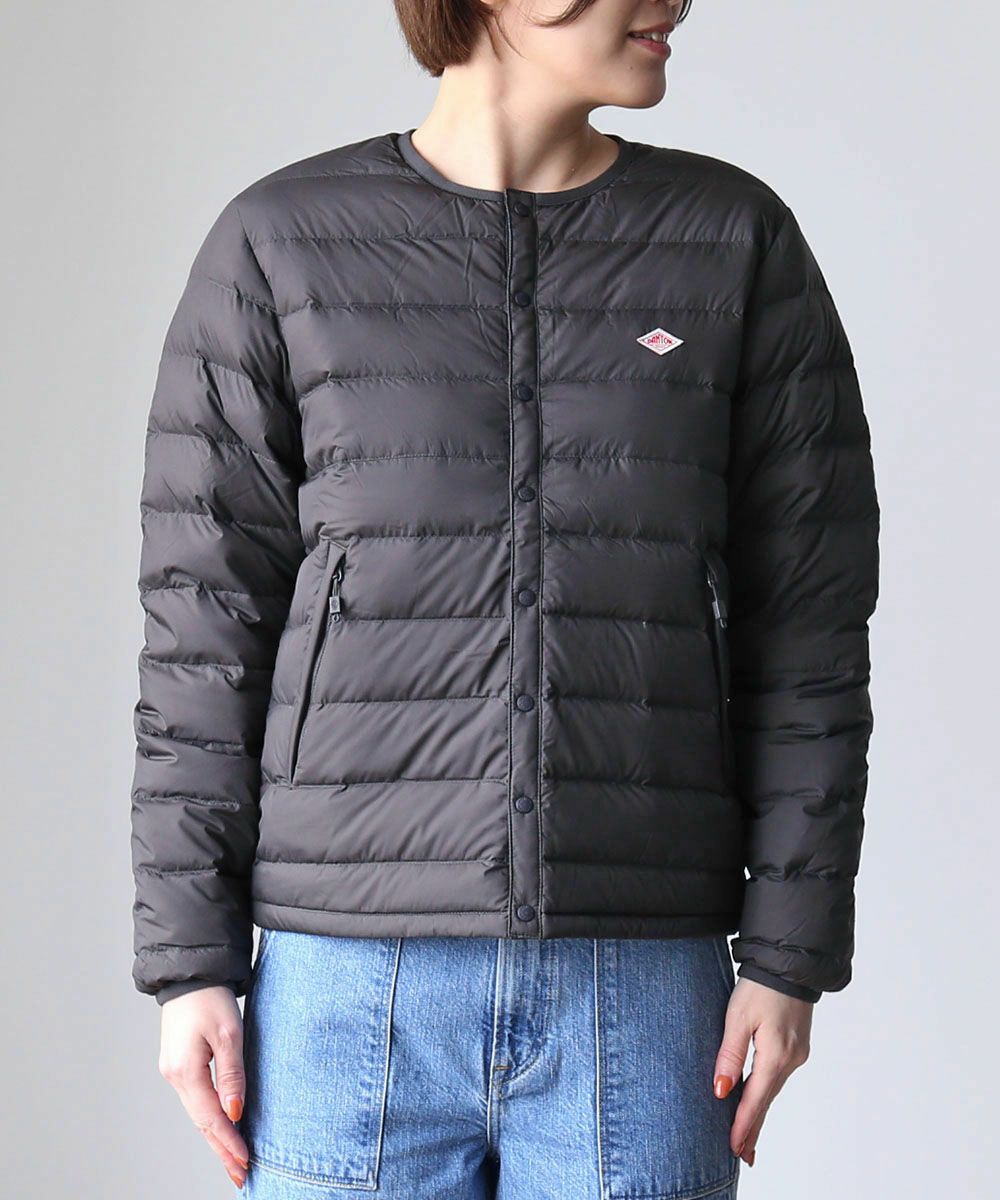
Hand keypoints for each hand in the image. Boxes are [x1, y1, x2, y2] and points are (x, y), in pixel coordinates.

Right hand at [158, 986, 249, 1188]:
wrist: (191, 974)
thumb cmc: (212, 998)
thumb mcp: (229, 1033)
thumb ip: (233, 1074)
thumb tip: (235, 1111)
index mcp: (185, 1070)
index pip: (210, 1117)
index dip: (229, 1141)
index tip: (246, 1160)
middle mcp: (175, 1076)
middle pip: (201, 1122)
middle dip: (222, 1149)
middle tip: (242, 1174)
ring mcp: (174, 1072)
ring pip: (198, 1114)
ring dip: (216, 1137)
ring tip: (234, 1160)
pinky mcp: (179, 1065)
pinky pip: (196, 1100)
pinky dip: (210, 1119)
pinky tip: (222, 1128)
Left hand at [711, 978, 812, 1168]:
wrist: (790, 963)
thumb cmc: (761, 986)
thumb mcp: (738, 1016)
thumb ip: (730, 1054)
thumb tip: (720, 1090)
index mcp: (776, 1055)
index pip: (755, 1100)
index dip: (743, 1126)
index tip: (735, 1149)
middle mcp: (791, 1059)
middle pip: (766, 1100)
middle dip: (753, 1127)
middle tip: (742, 1155)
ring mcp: (796, 1053)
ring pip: (772, 1088)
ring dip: (758, 1110)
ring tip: (745, 1136)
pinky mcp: (796, 1045)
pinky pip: (777, 1075)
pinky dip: (766, 1092)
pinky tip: (757, 1100)